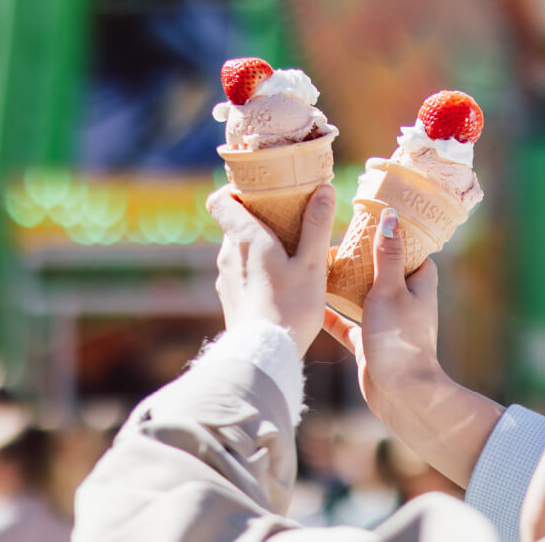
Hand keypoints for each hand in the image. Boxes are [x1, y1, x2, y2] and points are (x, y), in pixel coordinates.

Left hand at [206, 184, 335, 356]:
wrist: (265, 354)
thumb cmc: (291, 307)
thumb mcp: (312, 264)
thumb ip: (317, 225)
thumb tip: (324, 189)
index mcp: (245, 239)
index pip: (220, 200)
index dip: (234, 190)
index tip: (258, 190)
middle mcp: (228, 255)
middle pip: (235, 224)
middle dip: (258, 218)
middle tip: (288, 219)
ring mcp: (226, 278)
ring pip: (238, 250)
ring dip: (258, 246)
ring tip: (289, 254)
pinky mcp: (230, 299)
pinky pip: (240, 273)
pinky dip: (255, 269)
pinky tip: (280, 283)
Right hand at [324, 207, 442, 418]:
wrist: (400, 395)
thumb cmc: (399, 339)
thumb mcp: (390, 289)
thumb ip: (387, 254)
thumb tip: (391, 215)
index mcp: (418, 286)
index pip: (412, 251)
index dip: (396, 234)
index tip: (375, 218)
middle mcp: (405, 302)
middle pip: (384, 271)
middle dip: (364, 256)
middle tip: (339, 238)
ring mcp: (386, 323)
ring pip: (363, 296)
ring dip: (346, 283)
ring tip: (321, 263)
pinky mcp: (369, 343)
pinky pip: (347, 323)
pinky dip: (332, 314)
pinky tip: (310, 303)